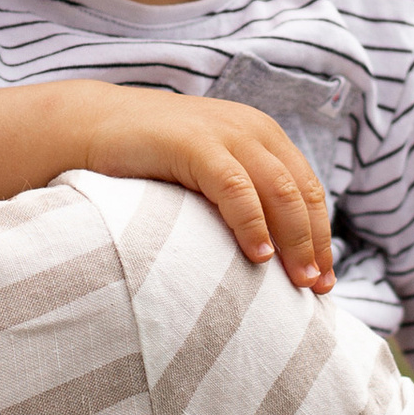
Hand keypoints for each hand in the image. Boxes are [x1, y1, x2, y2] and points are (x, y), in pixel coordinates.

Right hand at [81, 91, 333, 290]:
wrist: (88, 126)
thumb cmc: (147, 162)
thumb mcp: (206, 172)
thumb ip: (239, 196)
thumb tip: (270, 254)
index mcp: (262, 136)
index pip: (308, 191)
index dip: (322, 237)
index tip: (325, 281)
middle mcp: (252, 130)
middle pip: (302, 193)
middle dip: (315, 244)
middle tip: (316, 288)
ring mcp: (225, 133)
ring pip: (280, 191)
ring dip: (295, 240)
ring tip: (297, 281)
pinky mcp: (194, 144)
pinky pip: (236, 188)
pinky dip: (252, 223)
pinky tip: (258, 256)